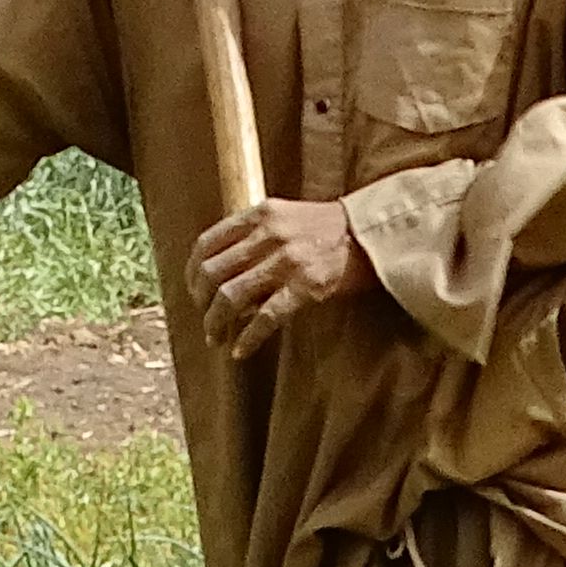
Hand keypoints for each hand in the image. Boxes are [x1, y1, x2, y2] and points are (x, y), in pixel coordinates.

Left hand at [192, 198, 369, 359]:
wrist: (374, 233)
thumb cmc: (327, 229)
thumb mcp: (284, 217)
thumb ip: (252, 237)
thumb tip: (221, 276)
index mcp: (258, 215)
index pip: (206, 244)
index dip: (191, 273)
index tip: (193, 292)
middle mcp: (268, 235)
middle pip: (212, 273)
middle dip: (200, 303)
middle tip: (206, 321)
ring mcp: (286, 260)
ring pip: (230, 296)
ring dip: (216, 323)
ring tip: (216, 338)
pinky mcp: (306, 285)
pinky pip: (266, 317)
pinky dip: (248, 338)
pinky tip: (241, 351)